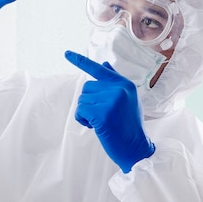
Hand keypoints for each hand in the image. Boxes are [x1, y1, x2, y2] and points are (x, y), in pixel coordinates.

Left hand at [65, 50, 154, 172]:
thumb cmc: (129, 126)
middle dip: (89, 102)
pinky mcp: (103, 113)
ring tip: (101, 122)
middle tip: (102, 116)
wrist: (135, 148)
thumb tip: (104, 63)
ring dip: (86, 113)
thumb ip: (115, 82)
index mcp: (124, 84)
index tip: (66, 53)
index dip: (81, 61)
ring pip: (82, 100)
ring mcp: (111, 100)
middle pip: (86, 87)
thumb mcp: (127, 100)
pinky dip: (83, 119)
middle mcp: (118, 89)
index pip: (99, 69)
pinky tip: (95, 126)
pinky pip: (81, 110)